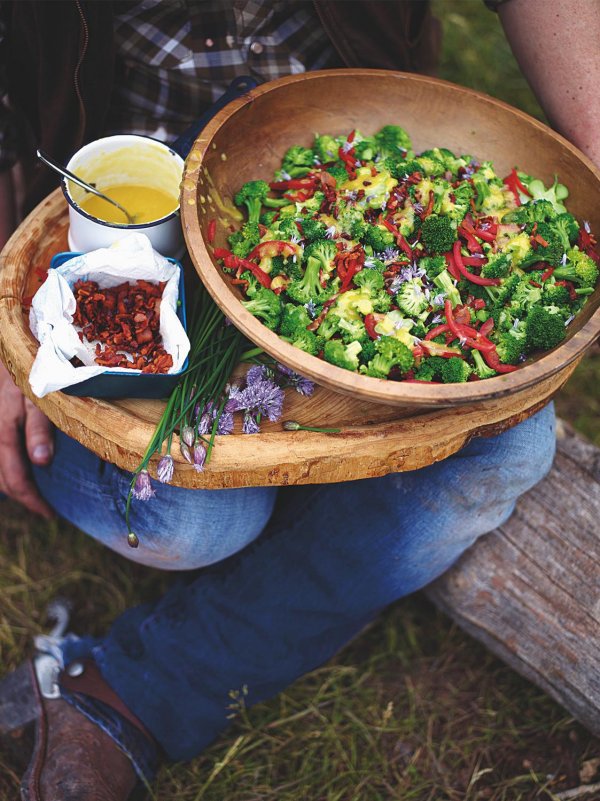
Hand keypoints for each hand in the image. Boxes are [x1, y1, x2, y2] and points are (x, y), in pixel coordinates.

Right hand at [0, 361, 54, 517]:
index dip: (32, 502)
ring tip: (32, 490)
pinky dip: (4, 466)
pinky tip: (17, 465)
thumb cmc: (29, 371)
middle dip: (22, 496)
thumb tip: (41, 462)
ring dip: (10, 483)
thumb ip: (39, 429)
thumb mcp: (40, 398)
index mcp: (3, 434)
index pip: (15, 481)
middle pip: (1, 481)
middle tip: (44, 506)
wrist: (9, 350)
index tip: (50, 513)